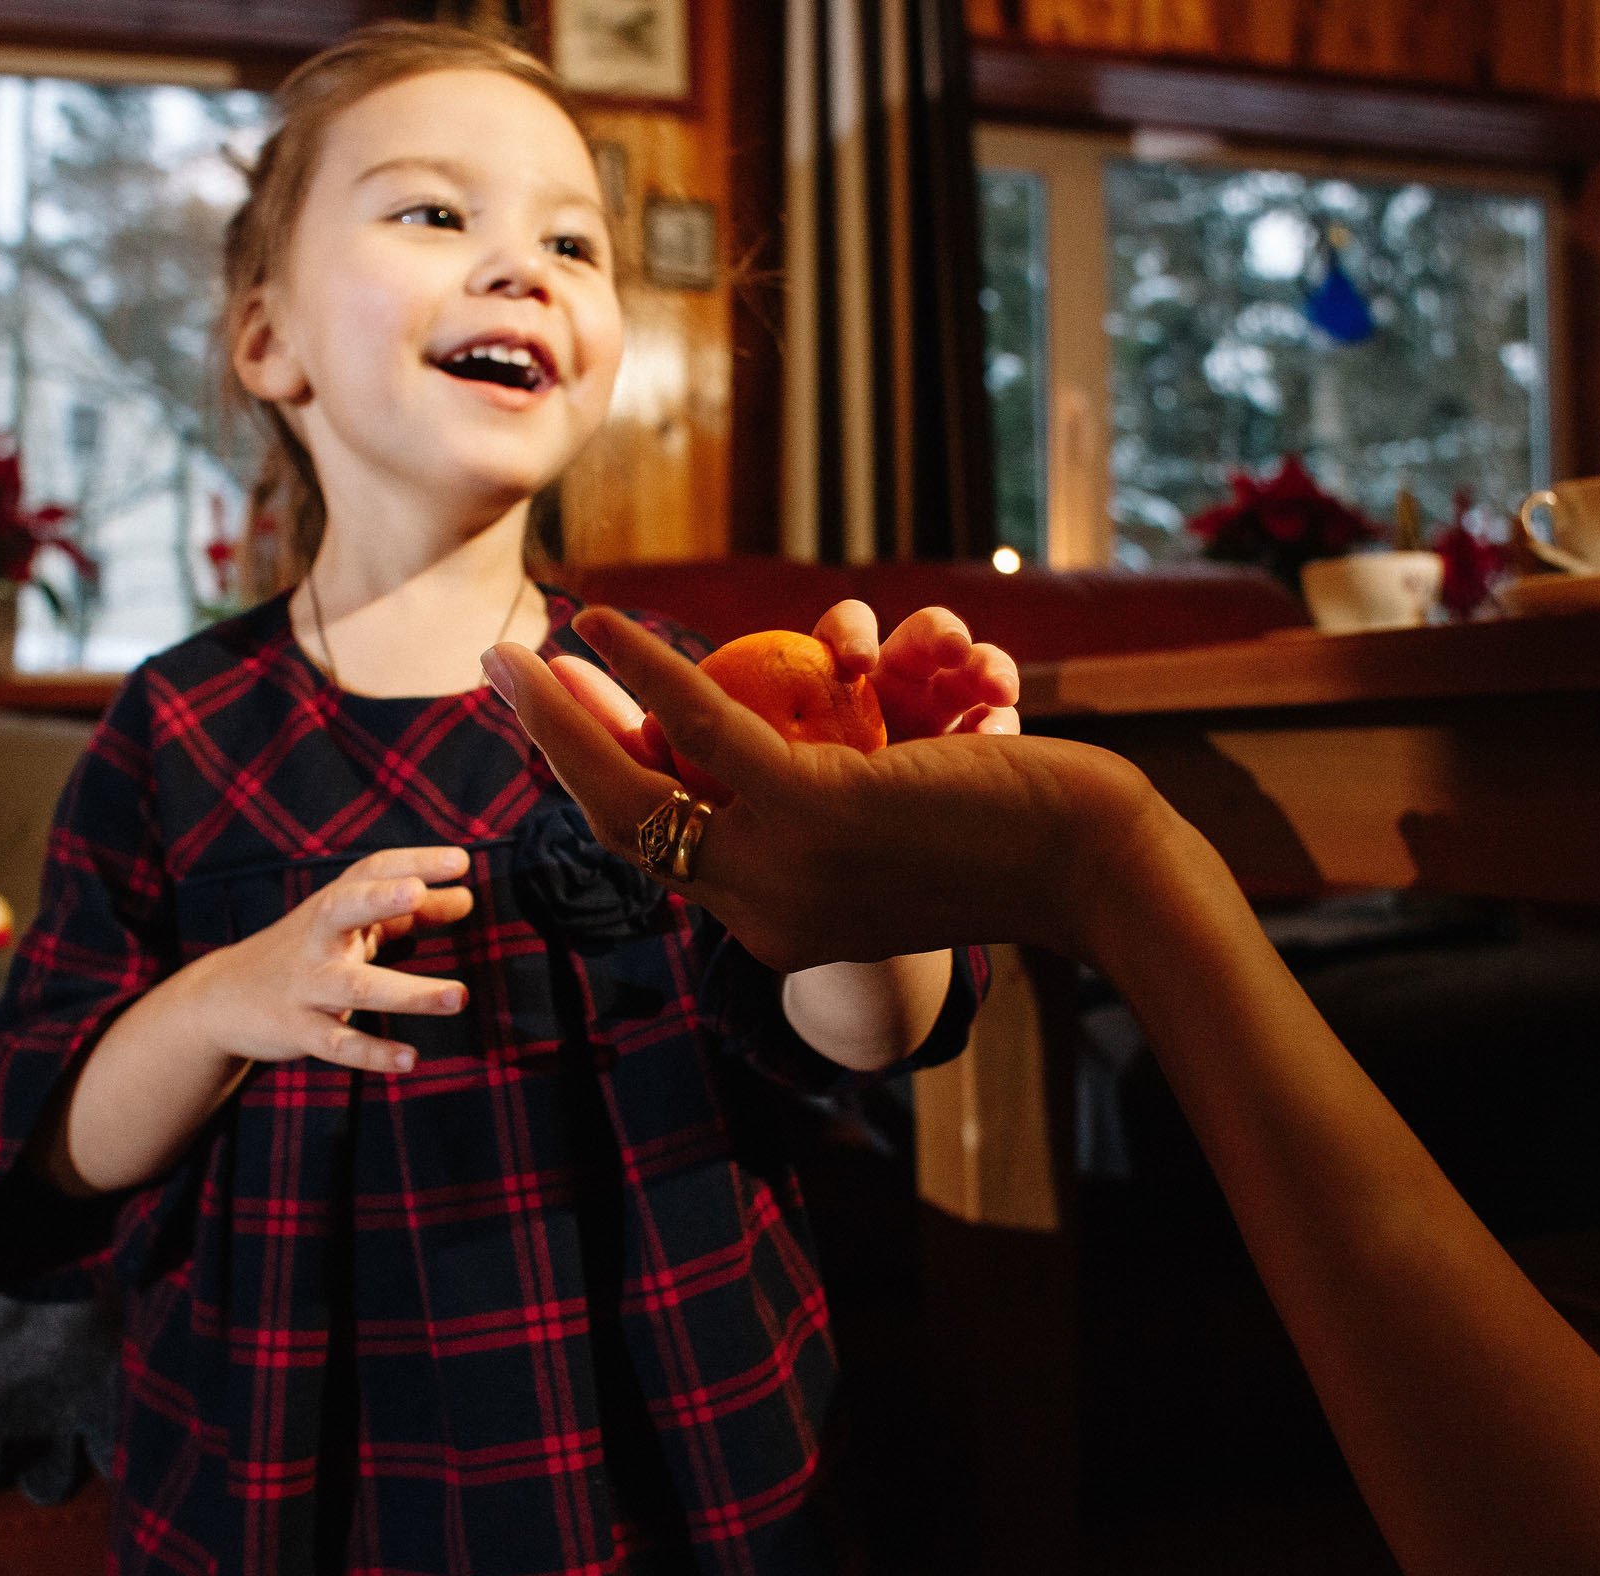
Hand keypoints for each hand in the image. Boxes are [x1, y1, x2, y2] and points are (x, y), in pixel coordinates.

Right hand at [196, 847, 474, 1073]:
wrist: (223, 999)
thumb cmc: (308, 952)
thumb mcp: (353, 926)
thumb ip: (409, 913)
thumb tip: (467, 898)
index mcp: (333, 906)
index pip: (372, 871)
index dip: (414, 862)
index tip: (461, 861)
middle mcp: (317, 939)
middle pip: (344, 909)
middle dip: (379, 899)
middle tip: (417, 892)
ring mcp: (306, 985)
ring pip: (356, 987)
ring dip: (409, 992)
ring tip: (460, 996)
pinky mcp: (298, 1029)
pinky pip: (338, 1043)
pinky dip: (373, 1052)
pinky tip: (410, 1059)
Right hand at [487, 610, 1151, 970]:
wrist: (1099, 867)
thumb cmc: (1023, 847)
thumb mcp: (904, 840)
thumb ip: (834, 824)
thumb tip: (786, 772)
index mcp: (779, 927)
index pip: (663, 850)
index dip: (597, 779)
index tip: (557, 724)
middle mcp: (762, 913)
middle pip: (623, 826)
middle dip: (551, 747)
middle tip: (500, 677)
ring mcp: (780, 872)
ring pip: (634, 791)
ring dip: (564, 714)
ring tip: (521, 652)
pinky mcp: (811, 815)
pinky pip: (702, 731)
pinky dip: (643, 672)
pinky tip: (602, 624)